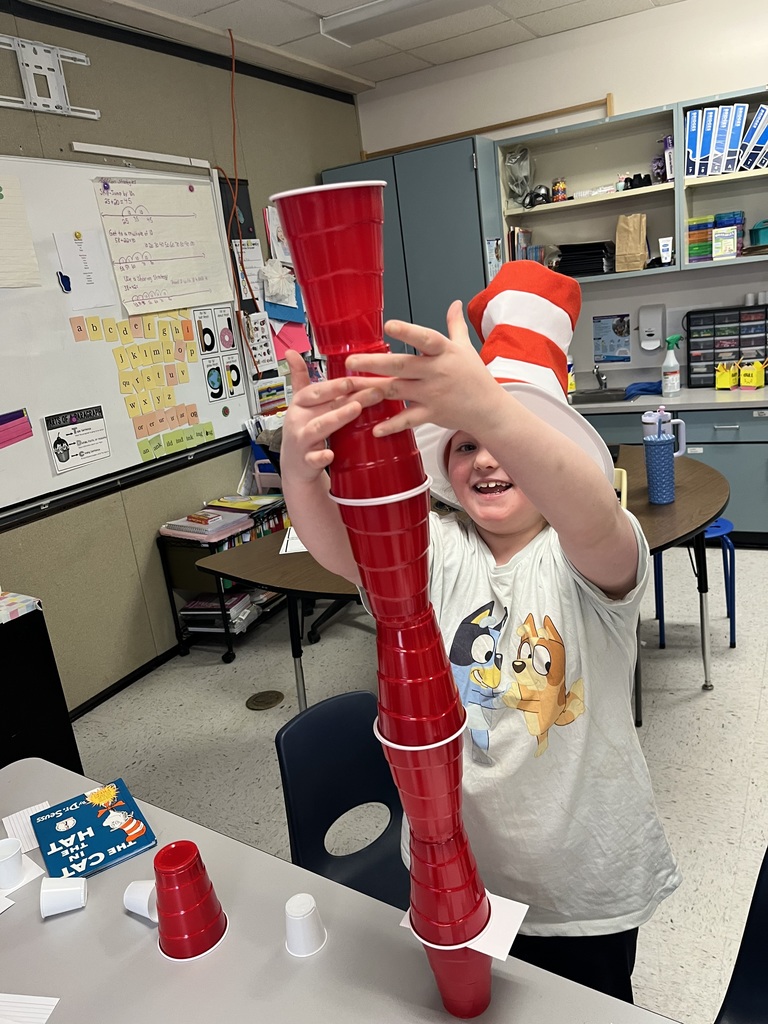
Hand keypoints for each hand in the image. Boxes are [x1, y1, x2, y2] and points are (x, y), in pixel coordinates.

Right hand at [282, 350, 382, 482]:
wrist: (295, 466)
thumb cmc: (302, 430)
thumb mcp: (299, 404)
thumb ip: (299, 378)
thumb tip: (291, 352)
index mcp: (299, 404)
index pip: (315, 391)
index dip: (334, 385)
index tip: (355, 379)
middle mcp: (298, 420)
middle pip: (324, 406)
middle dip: (348, 398)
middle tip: (374, 392)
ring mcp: (301, 441)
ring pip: (318, 428)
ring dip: (337, 418)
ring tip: (356, 409)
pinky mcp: (306, 462)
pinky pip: (313, 459)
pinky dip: (321, 457)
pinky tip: (330, 454)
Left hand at [345, 301, 503, 437]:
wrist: (489, 409)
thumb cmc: (476, 377)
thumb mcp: (466, 348)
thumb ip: (455, 326)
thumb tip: (454, 304)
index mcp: (444, 352)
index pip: (425, 338)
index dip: (407, 332)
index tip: (389, 325)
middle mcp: (436, 372)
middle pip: (402, 365)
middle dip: (374, 363)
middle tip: (350, 361)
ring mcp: (433, 394)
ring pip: (397, 390)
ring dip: (371, 390)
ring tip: (349, 389)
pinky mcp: (432, 414)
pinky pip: (408, 420)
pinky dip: (392, 425)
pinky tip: (375, 429)